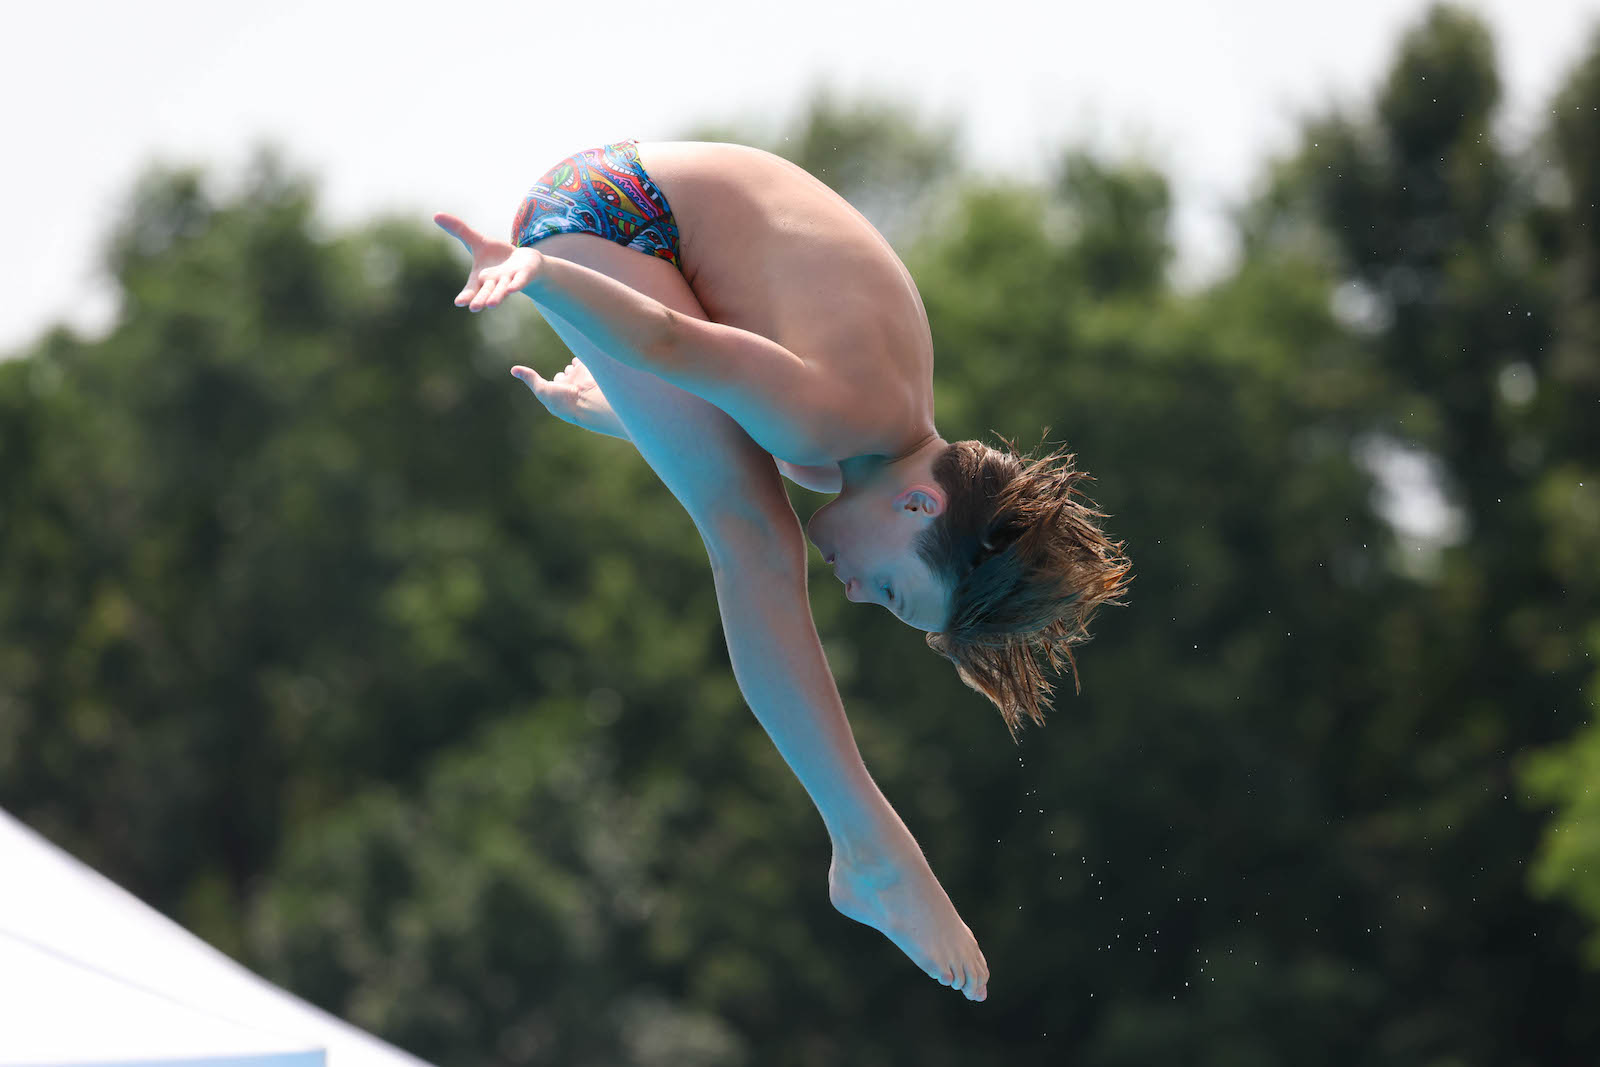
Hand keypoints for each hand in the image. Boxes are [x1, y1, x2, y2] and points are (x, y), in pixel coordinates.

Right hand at [433, 211, 544, 311]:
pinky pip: (519, 282)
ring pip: (501, 290)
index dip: (466, 295)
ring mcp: (509, 280)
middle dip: (480, 299)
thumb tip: (435, 215)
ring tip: (490, 305)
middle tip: (474, 307)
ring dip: (497, 297)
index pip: (471, 288)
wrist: (524, 261)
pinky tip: (512, 289)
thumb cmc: (497, 255)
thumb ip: (459, 230)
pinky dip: (516, 285)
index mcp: (481, 278)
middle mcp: (494, 283)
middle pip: (486, 292)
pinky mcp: (524, 276)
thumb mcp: (477, 241)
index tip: (459, 303)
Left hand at [510, 357, 628, 439]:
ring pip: (571, 368)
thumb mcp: (542, 390)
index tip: (553, 388)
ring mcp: (579, 380)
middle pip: (563, 375)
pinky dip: (578, 358)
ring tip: (574, 374)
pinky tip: (577, 360)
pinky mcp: (588, 371)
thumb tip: (513, 370)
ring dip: (571, 367)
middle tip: (568, 382)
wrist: (590, 400)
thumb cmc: (565, 401)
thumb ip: (530, 378)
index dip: (550, 383)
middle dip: (564, 375)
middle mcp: (569, 388)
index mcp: (558, 396)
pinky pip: (580, 361)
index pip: (551, 386)